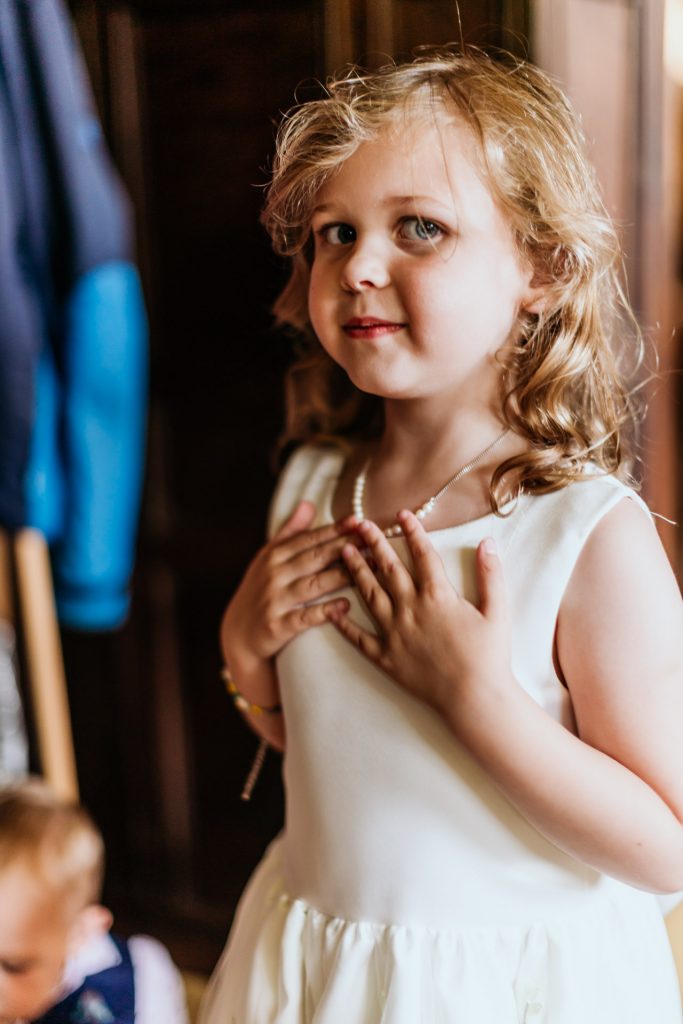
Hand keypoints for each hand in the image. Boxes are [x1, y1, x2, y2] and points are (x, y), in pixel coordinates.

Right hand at [220, 501, 355, 672]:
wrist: (238, 634)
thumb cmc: (260, 591)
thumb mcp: (268, 558)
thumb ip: (291, 532)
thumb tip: (308, 503)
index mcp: (274, 555)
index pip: (309, 539)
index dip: (335, 529)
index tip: (359, 521)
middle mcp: (274, 574)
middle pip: (315, 557)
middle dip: (345, 546)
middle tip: (373, 540)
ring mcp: (275, 600)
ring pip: (314, 584)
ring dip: (343, 575)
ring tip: (370, 569)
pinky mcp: (276, 626)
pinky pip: (304, 617)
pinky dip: (325, 611)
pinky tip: (346, 605)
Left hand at [326, 510, 511, 722]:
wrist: (474, 699)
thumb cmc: (490, 656)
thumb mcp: (498, 611)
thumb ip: (491, 574)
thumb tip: (488, 541)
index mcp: (438, 596)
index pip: (421, 554)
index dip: (411, 531)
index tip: (400, 513)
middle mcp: (411, 609)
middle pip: (388, 568)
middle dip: (373, 542)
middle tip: (359, 524)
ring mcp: (394, 633)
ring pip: (369, 595)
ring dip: (355, 571)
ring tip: (343, 552)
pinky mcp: (385, 657)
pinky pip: (359, 638)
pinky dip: (344, 624)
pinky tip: (332, 611)